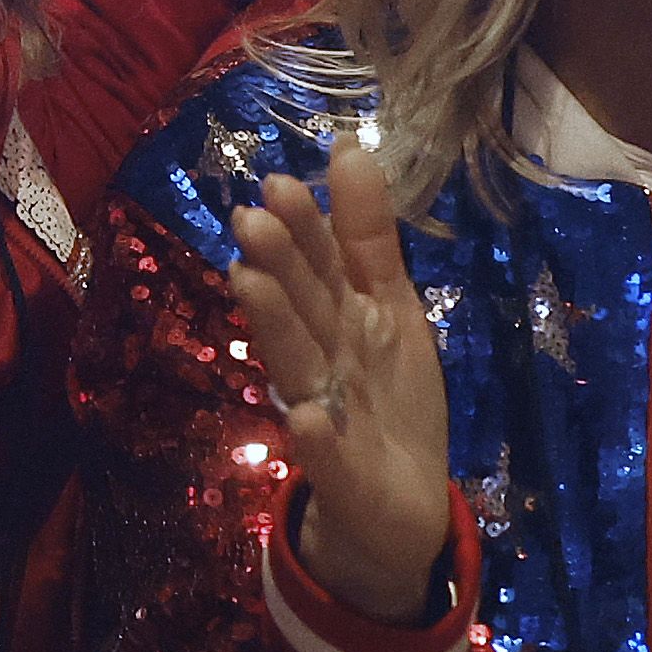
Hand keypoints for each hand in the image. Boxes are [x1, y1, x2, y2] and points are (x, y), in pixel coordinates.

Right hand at [225, 131, 455, 625]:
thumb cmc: (389, 396)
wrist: (401, 505)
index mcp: (340, 318)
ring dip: (275, 325)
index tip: (278, 182)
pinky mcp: (340, 474)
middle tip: (250, 219)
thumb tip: (349, 147)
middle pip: (302, 306)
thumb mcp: (391, 307)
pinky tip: (306, 417)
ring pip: (298, 363)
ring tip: (251, 283)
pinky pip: (327, 455)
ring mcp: (327, 415)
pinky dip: (317, 438)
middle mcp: (323, 358)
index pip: (319, 264)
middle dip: (279, 264)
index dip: (304, 227)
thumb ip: (368, 236)